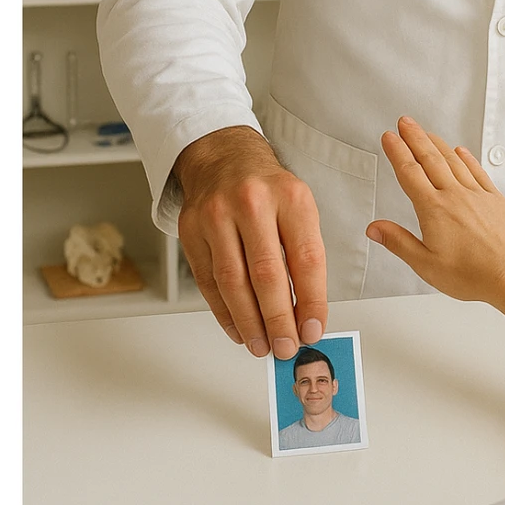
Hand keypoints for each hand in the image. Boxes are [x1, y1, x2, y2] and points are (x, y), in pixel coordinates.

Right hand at [175, 126, 327, 357]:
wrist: (224, 157)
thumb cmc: (268, 189)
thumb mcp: (299, 208)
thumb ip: (304, 256)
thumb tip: (307, 315)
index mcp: (290, 196)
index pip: (306, 258)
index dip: (311, 300)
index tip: (314, 329)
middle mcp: (252, 203)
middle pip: (266, 274)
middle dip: (278, 319)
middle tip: (286, 347)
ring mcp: (216, 215)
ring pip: (233, 282)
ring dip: (249, 323)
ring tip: (263, 346)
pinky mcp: (191, 230)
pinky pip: (208, 282)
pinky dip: (224, 312)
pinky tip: (238, 330)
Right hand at [368, 118, 504, 306]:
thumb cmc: (471, 275)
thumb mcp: (425, 264)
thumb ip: (398, 242)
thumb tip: (374, 228)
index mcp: (434, 210)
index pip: (409, 173)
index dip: (397, 152)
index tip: (389, 137)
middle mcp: (455, 196)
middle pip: (430, 159)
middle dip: (415, 137)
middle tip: (405, 122)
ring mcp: (476, 195)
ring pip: (453, 161)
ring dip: (437, 143)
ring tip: (426, 131)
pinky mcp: (495, 199)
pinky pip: (477, 171)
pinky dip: (467, 158)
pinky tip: (460, 151)